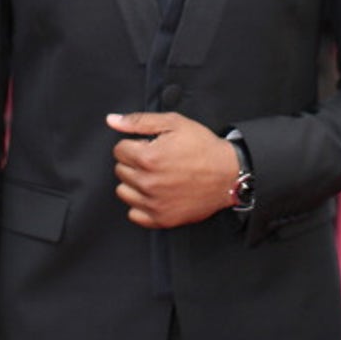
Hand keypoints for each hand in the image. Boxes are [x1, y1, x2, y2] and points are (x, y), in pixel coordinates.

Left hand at [109, 111, 240, 227]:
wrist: (228, 174)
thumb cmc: (203, 148)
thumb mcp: (174, 123)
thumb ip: (139, 121)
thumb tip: (112, 121)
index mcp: (148, 157)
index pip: (119, 150)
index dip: (135, 145)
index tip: (150, 146)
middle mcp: (148, 182)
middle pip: (120, 170)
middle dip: (134, 163)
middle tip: (156, 160)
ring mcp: (154, 203)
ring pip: (124, 192)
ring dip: (134, 183)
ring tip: (155, 176)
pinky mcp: (161, 218)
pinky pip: (134, 214)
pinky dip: (141, 205)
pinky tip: (155, 194)